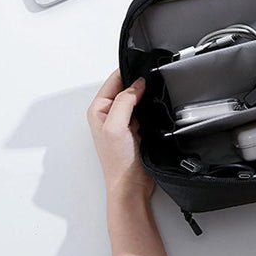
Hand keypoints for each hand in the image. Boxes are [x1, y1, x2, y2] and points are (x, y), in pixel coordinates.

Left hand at [87, 70, 153, 201]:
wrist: (131, 185)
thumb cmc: (118, 162)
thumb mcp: (115, 127)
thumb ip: (124, 101)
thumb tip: (136, 84)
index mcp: (99, 109)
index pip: (114, 79)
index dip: (129, 72)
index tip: (143, 70)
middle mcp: (110, 113)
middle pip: (126, 86)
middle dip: (139, 83)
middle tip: (152, 83)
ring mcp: (123, 121)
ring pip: (138, 98)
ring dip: (146, 97)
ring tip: (154, 97)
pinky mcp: (136, 128)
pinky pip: (146, 110)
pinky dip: (152, 108)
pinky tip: (156, 111)